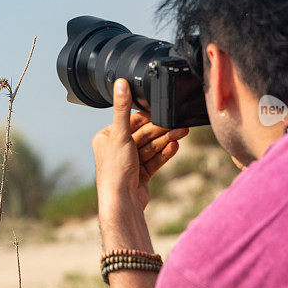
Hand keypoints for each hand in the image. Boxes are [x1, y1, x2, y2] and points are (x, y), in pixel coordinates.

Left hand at [92, 78, 188, 217]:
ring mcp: (128, 163)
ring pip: (151, 147)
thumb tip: (120, 83)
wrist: (122, 204)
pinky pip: (154, 160)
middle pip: (143, 135)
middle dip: (162, 131)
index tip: (165, 113)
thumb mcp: (120, 134)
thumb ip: (123, 108)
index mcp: (106, 138)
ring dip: (166, 141)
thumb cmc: (115, 171)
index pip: (132, 122)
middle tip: (180, 126)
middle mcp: (115, 149)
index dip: (150, 118)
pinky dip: (164, 154)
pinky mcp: (139, 175)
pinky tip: (176, 147)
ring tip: (182, 133)